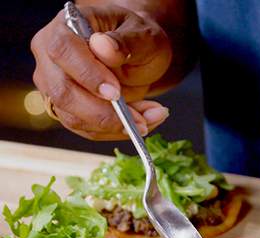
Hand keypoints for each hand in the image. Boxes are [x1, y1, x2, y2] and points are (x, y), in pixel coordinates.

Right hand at [30, 4, 171, 139]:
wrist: (138, 52)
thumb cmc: (137, 38)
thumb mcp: (143, 34)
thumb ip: (126, 41)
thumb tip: (104, 47)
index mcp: (64, 27)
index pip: (63, 50)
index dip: (87, 74)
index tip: (115, 93)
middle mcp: (50, 57)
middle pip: (63, 92)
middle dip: (103, 113)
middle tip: (141, 120)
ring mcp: (54, 86)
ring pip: (74, 118)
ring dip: (116, 126)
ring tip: (152, 118)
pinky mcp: (66, 109)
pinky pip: (88, 129)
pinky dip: (117, 131)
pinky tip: (144, 121)